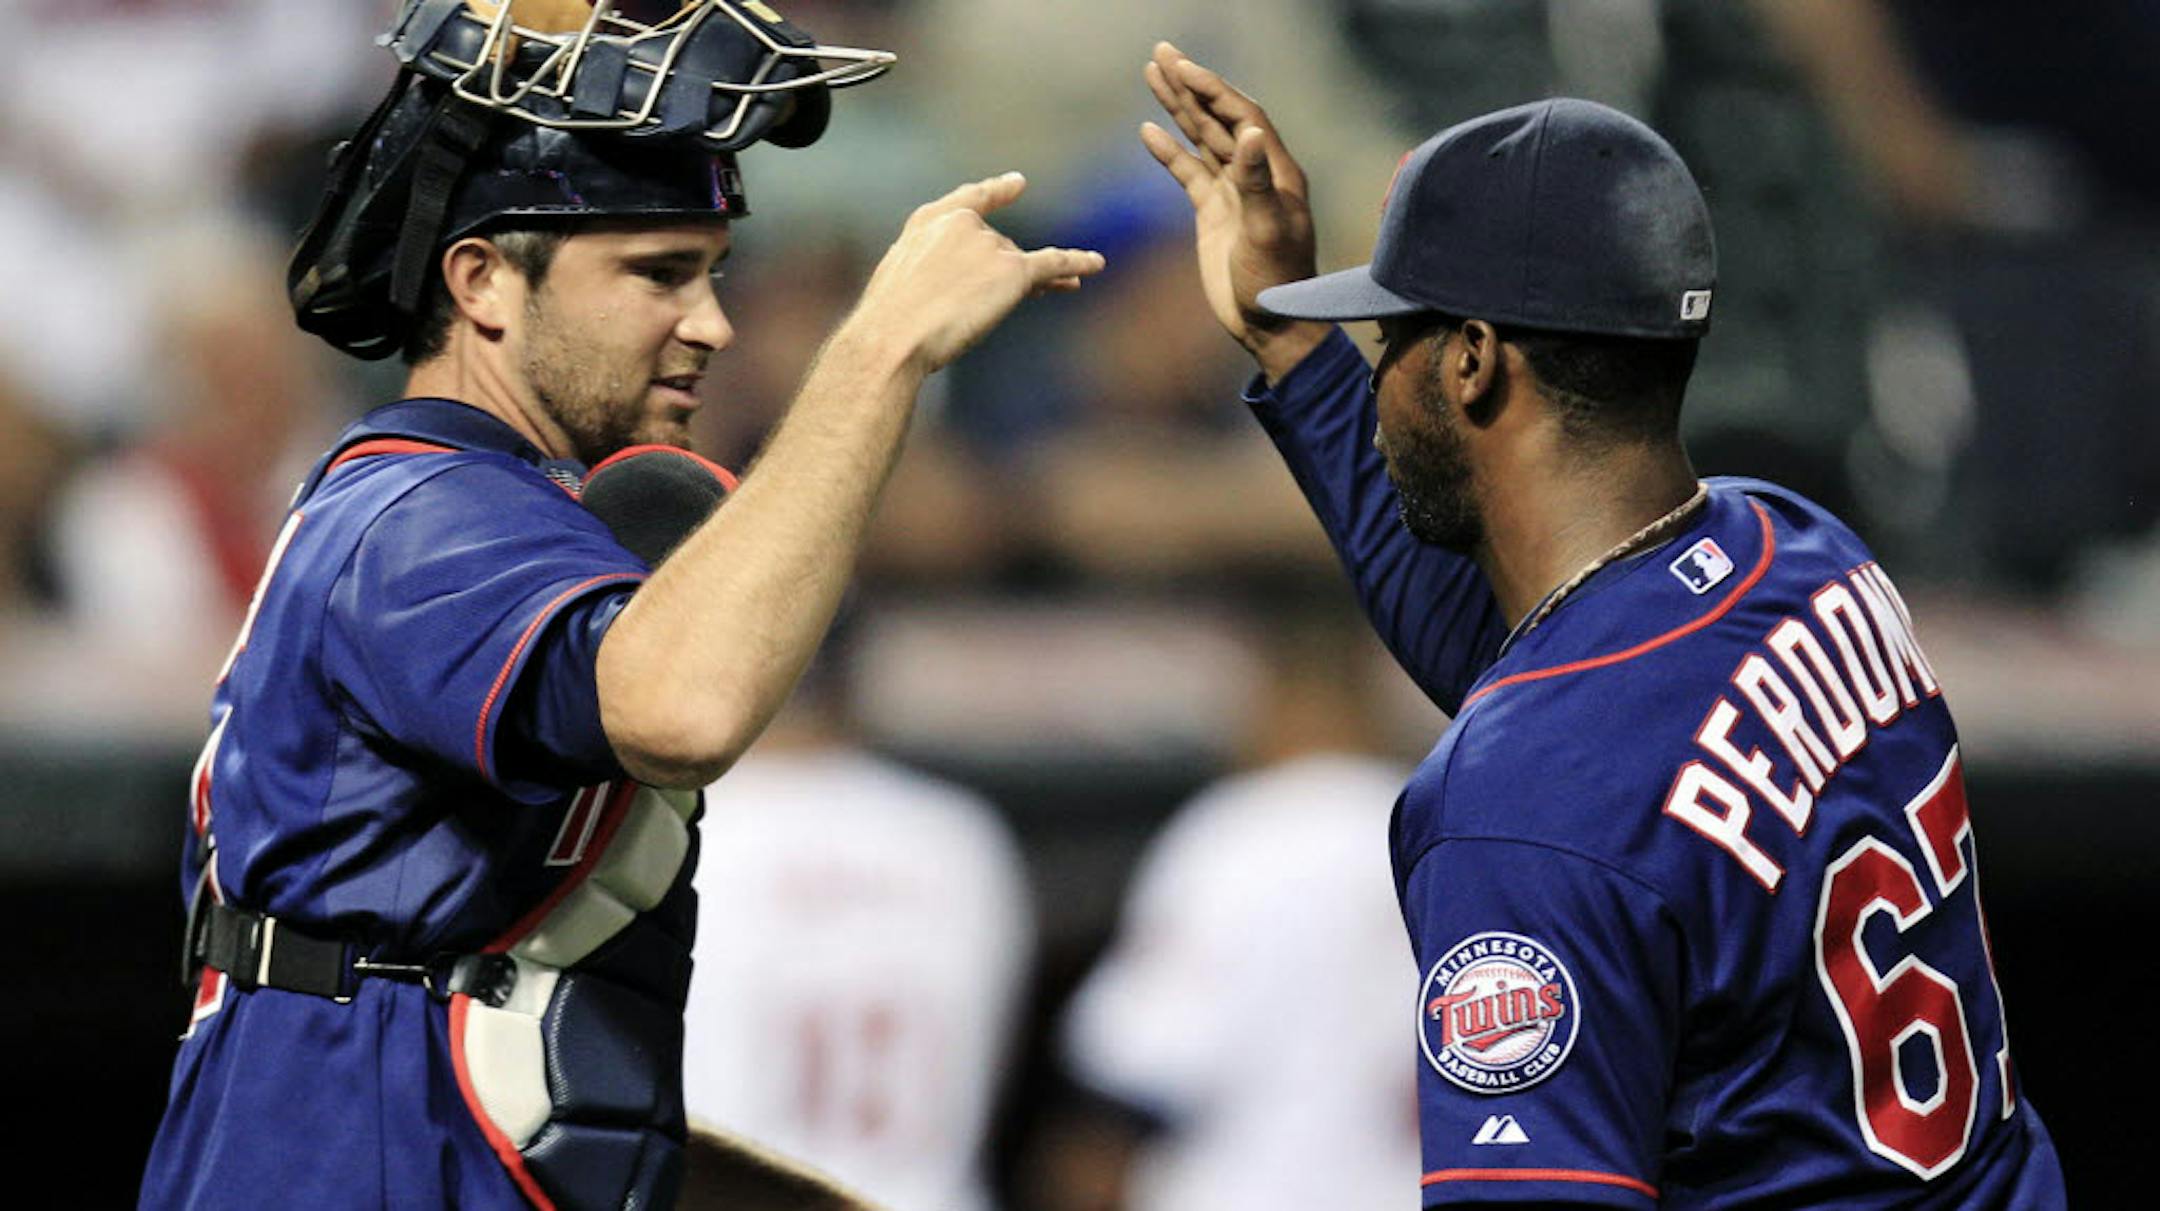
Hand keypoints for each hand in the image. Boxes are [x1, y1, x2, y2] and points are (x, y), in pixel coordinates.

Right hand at [848, 172, 1105, 375]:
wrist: (895, 337)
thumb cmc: (891, 322)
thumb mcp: (905, 281)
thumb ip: (934, 269)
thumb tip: (969, 285)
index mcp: (929, 222)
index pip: (971, 200)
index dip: (997, 192)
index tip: (1018, 183)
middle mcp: (962, 224)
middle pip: (1000, 246)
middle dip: (1008, 273)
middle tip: (1009, 299)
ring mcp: (989, 244)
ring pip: (1022, 264)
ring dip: (1034, 282)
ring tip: (1056, 291)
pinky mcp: (1013, 270)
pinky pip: (1054, 263)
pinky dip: (1078, 262)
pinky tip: (1097, 264)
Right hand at [1140, 42, 1330, 380]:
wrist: (1270, 324)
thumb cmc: (1277, 282)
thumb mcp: (1267, 231)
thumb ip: (1257, 182)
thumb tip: (1251, 132)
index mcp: (1276, 172)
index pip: (1243, 117)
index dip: (1214, 90)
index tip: (1184, 68)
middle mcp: (1256, 174)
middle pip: (1219, 117)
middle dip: (1191, 84)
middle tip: (1161, 53)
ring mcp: (1232, 192)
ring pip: (1202, 139)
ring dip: (1178, 107)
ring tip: (1153, 74)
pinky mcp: (1213, 213)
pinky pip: (1188, 173)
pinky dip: (1169, 152)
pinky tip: (1148, 130)